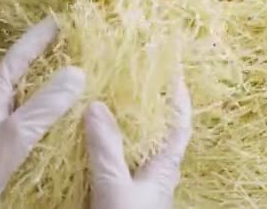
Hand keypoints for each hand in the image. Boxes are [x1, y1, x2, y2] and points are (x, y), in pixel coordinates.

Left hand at [0, 17, 85, 192]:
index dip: (37, 37)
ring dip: (40, 77)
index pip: (18, 56)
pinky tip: (50, 107)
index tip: (56, 20)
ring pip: (21, 88)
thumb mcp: (19, 131)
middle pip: (18, 68)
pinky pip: (22, 107)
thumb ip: (47, 104)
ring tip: (61, 69)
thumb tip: (76, 73)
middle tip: (62, 41)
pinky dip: (38, 100)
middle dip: (39, 53)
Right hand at [85, 72, 191, 208]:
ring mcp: (139, 188)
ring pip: (132, 151)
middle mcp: (154, 176)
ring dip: (119, 130)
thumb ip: (107, 148)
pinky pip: (114, 166)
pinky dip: (102, 151)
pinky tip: (87, 146)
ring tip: (101, 107)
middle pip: (155, 135)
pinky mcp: (121, 198)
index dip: (179, 98)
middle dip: (143, 109)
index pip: (179, 126)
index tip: (175, 71)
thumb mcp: (115, 184)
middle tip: (127, 83)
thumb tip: (96, 105)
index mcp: (164, 168)